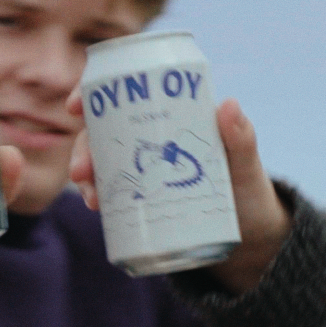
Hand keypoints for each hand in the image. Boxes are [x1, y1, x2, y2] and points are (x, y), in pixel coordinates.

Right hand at [66, 92, 289, 293]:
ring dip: (86, 175)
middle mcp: (151, 136)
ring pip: (101, 160)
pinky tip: (96, 206)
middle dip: (83, 147)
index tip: (75, 105)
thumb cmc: (249, 189)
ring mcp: (142, 166)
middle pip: (104, 130)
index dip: (94, 93)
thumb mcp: (246, 164)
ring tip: (93, 199)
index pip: (126, 93)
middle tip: (82, 172)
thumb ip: (241, 139)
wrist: (250, 234)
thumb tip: (228, 105)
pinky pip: (109, 189)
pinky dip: (97, 195)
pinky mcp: (140, 194)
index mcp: (172, 114)